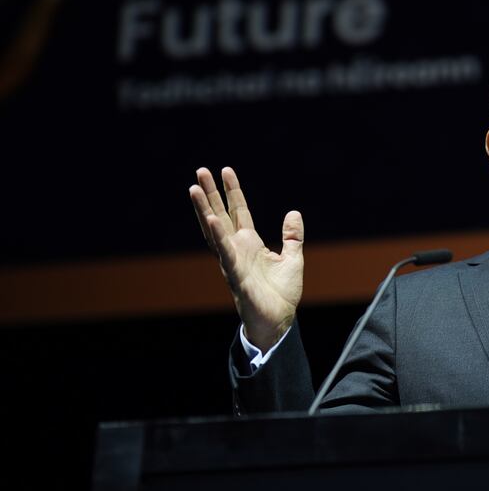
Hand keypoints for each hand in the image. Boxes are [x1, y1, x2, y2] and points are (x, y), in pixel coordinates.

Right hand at [189, 167, 303, 351]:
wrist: (278, 321)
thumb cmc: (281, 293)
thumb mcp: (293, 257)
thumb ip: (292, 236)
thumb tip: (293, 212)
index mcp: (249, 243)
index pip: (239, 211)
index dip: (232, 191)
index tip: (225, 171)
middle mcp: (236, 249)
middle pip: (220, 215)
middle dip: (210, 194)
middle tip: (200, 170)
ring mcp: (233, 261)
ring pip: (215, 231)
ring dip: (204, 209)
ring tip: (194, 188)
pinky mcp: (235, 274)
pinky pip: (225, 252)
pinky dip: (218, 236)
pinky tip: (212, 219)